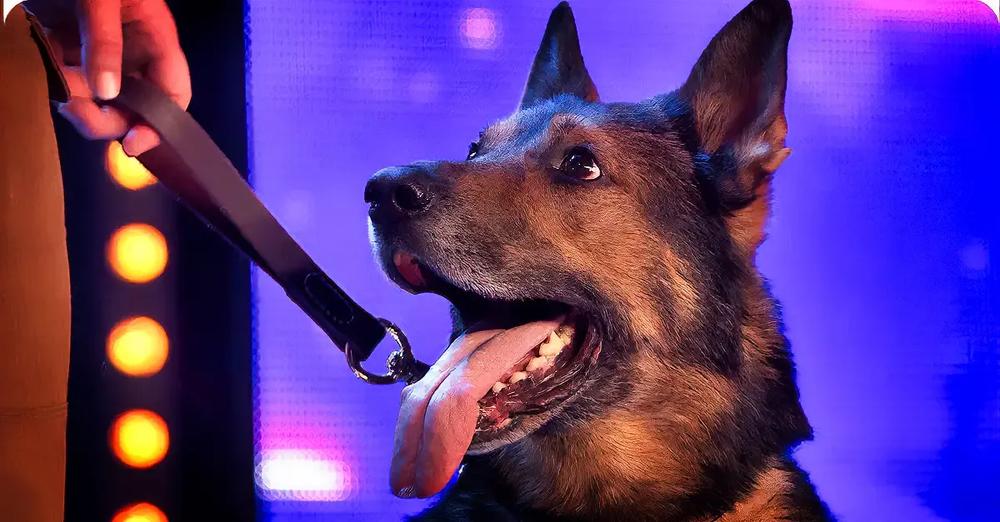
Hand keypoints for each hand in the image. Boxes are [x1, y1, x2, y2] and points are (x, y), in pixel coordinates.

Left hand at [33, 0, 190, 155]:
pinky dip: (56, 84)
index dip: (160, 125)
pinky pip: (69, 83)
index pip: (172, 94)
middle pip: (134, 107)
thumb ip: (104, 43)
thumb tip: (106, 94)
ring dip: (76, 101)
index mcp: (155, 37)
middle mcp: (133, 53)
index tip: (134, 144)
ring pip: (98, 101)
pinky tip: (47, 65)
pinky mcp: (71, 51)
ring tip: (55, 79)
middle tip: (76, 111)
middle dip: (108, 118)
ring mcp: (102, 54)